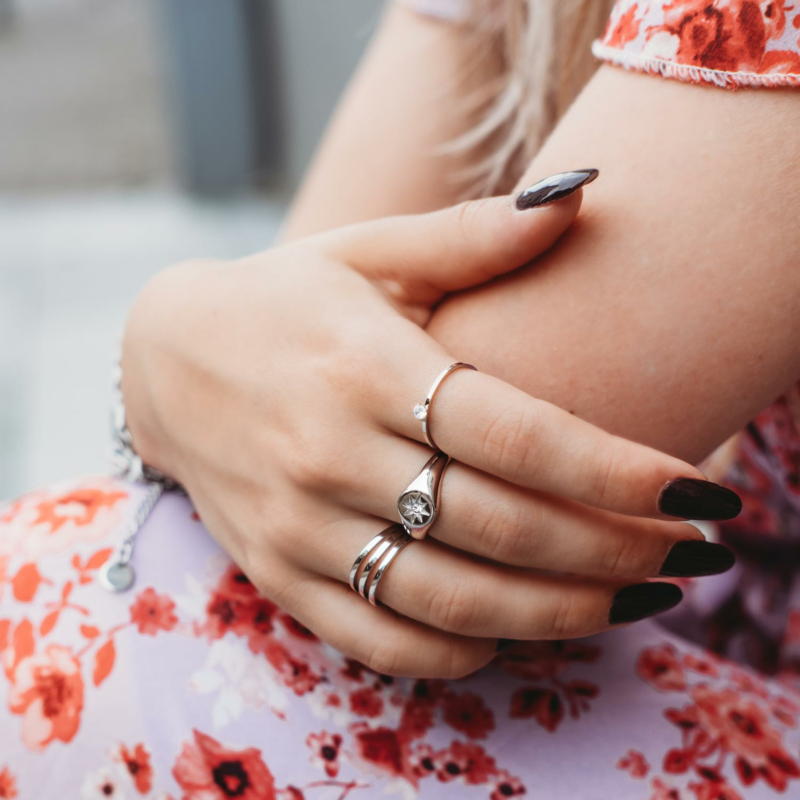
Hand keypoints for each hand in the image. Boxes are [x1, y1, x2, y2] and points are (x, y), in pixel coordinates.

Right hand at [122, 178, 738, 677]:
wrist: (164, 360)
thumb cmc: (282, 299)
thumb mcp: (365, 252)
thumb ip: (472, 237)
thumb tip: (580, 197)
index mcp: (366, 364)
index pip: (517, 435)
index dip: (619, 471)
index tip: (698, 495)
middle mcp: (331, 451)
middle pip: (502, 526)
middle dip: (614, 551)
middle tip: (689, 556)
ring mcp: (299, 523)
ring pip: (451, 599)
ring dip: (558, 614)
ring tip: (633, 603)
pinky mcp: (276, 571)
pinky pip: (378, 639)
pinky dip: (457, 653)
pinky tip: (513, 634)